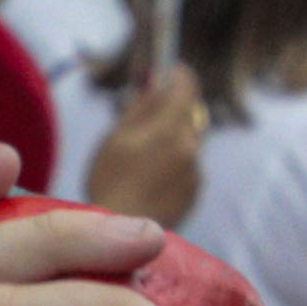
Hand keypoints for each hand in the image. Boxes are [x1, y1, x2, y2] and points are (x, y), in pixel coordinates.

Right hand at [87, 65, 208, 231]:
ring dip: (174, 138)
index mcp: (171, 128)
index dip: (178, 75)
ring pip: (189, 139)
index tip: (167, 71)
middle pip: (191, 113)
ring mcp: (196, 170)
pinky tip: (149, 180)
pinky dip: (175, 163)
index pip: (187, 86)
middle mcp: (191, 146)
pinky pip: (189, 164)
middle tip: (145, 119)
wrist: (120, 234)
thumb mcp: (116, 136)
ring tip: (141, 159)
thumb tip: (156, 80)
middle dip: (173, 109)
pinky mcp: (196, 191)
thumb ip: (141, 105)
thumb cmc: (109, 181)